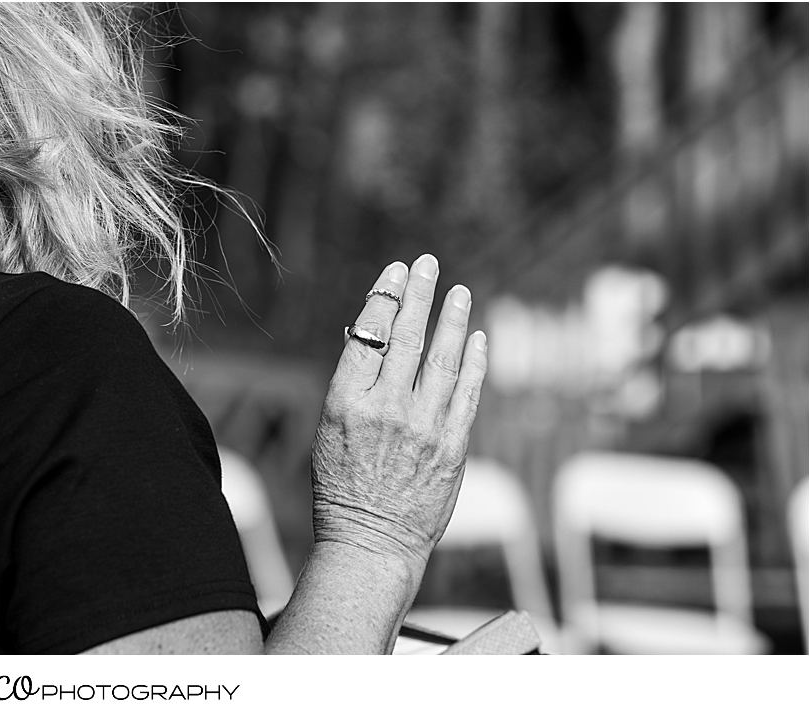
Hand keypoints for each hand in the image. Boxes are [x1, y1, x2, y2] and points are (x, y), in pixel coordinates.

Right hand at [311, 254, 487, 570]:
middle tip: (428, 263)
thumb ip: (352, 385)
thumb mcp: (329, 431)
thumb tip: (366, 336)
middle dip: (419, 293)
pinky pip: (469, 393)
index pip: (368, 333)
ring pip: (444, 358)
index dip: (384, 297)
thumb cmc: (342, 488)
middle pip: (407, 336)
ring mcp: (423, 427)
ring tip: (460, 291)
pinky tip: (479, 338)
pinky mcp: (453, 447)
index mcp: (346, 402)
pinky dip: (476, 362)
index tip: (395, 272)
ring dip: (453, 318)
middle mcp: (386, 409)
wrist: (371, 544)